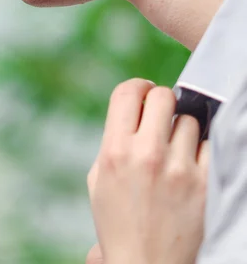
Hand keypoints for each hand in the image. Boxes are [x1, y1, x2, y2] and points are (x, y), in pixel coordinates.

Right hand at [87, 79, 208, 263]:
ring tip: (176, 150)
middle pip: (163, 96)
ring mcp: (178, 169)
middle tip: (162, 115)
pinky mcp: (204, 185)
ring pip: (189, 120)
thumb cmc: (118, 222)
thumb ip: (113, 140)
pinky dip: (201, 151)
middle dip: (161, 100)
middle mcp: (146, 155)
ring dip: (182, 129)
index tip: (144, 92)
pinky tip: (191, 166)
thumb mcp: (99, 179)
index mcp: (114, 151)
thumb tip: (133, 110)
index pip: (127, 92)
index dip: (137, 86)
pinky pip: (209, 145)